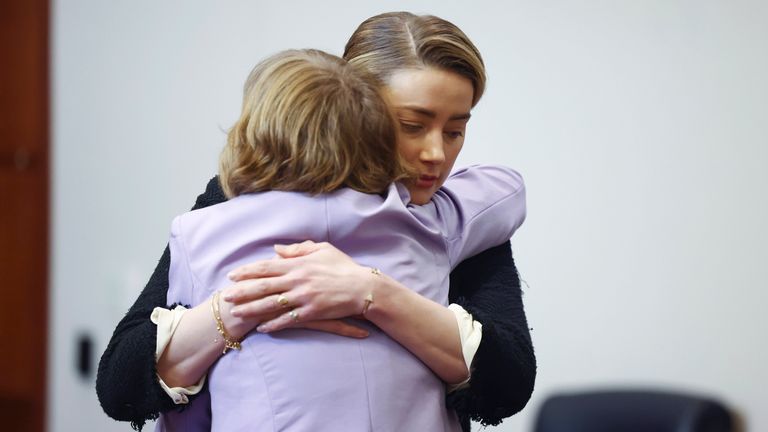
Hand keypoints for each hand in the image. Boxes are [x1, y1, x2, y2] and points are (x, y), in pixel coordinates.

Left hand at [223, 241, 374, 332]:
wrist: (362, 288)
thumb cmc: (343, 267)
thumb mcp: (322, 250)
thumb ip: (298, 249)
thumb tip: (276, 249)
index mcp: (298, 264)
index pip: (267, 267)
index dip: (248, 271)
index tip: (233, 275)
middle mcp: (297, 280)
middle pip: (263, 286)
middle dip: (242, 291)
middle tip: (226, 296)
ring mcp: (303, 298)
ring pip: (271, 304)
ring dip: (252, 309)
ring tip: (237, 313)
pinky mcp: (311, 312)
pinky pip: (288, 320)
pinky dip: (273, 324)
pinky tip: (261, 328)